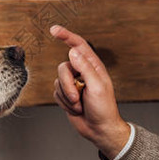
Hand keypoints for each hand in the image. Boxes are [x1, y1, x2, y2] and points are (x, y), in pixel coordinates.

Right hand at [50, 25, 130, 159]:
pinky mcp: (66, 94)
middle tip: (79, 98)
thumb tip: (72, 52)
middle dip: (68, 85)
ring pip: (58, 82)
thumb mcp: (97, 87)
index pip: (78, 45)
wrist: (99, 129)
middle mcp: (81, 72)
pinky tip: (76, 108)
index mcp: (93, 66)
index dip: (66, 36)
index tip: (54, 30)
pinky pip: (55, 93)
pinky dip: (64, 103)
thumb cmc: (104, 109)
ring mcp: (73, 83)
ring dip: (68, 97)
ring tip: (80, 105)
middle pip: (63, 68)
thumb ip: (84, 68)